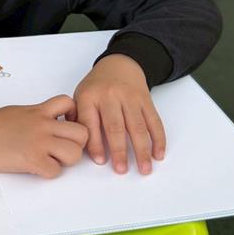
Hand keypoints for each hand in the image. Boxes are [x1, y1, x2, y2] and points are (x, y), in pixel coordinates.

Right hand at [0, 96, 88, 178]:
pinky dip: (49, 172)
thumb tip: (53, 126)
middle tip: (62, 148)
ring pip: (74, 154)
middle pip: (82, 133)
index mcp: (40, 111)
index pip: (71, 104)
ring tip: (51, 160)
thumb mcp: (22, 112)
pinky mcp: (31, 159)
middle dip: (76, 144)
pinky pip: (55, 171)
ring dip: (65, 161)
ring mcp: (39, 142)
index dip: (74, 117)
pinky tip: (37, 168)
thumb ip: (40, 117)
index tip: (65, 126)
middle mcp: (44, 125)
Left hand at [73, 55, 165, 175]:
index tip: (100, 162)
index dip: (95, 144)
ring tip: (144, 169)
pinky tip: (158, 155)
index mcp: (89, 96)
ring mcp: (130, 97)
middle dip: (119, 151)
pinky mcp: (146, 100)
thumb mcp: (79, 96)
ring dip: (142, 150)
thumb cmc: (96, 86)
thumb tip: (75, 146)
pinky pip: (154, 121)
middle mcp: (110, 96)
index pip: (90, 124)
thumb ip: (77, 119)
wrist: (119, 64)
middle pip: (115, 127)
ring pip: (137, 127)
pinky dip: (158, 139)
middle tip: (121, 170)